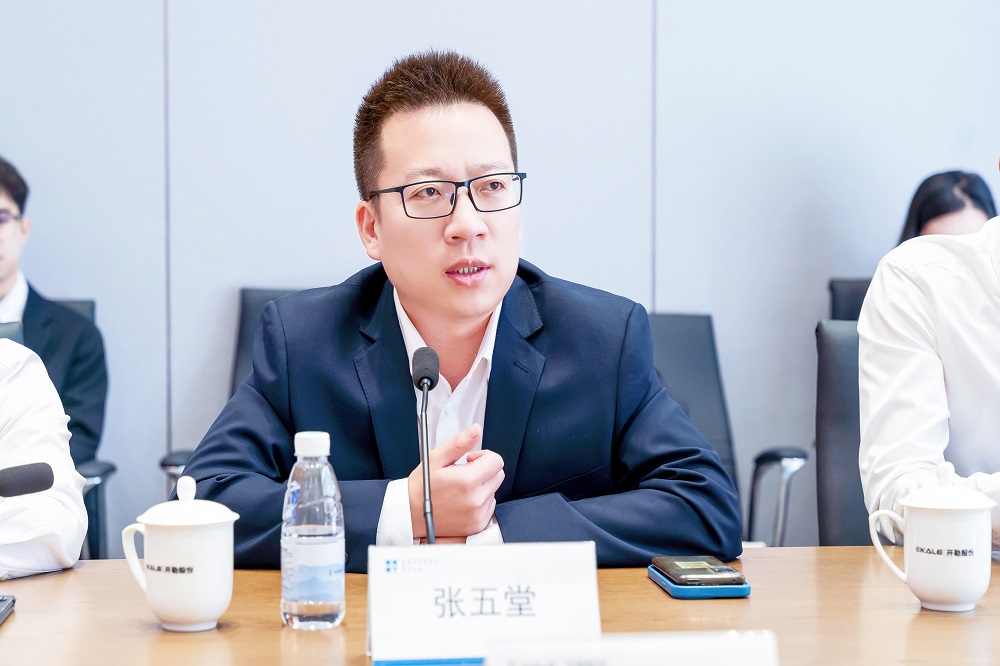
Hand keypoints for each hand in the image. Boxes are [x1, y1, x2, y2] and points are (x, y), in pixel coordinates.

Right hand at [408, 424, 503, 538]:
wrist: (410, 515)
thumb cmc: (421, 487)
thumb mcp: (435, 459)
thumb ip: (459, 443)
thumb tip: (476, 430)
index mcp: (467, 481)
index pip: (496, 461)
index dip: (483, 456)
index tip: (470, 460)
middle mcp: (476, 500)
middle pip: (498, 475)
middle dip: (484, 470)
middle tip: (464, 473)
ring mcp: (478, 515)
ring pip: (493, 491)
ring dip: (481, 486)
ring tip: (460, 489)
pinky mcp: (477, 525)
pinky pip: (489, 507)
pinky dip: (480, 502)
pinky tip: (462, 501)